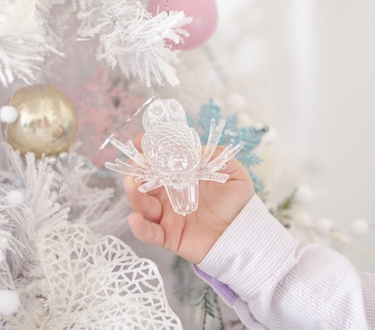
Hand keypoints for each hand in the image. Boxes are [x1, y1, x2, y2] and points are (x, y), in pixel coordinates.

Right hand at [123, 135, 254, 263]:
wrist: (243, 233)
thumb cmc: (237, 203)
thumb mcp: (234, 174)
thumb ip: (217, 157)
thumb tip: (195, 149)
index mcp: (181, 176)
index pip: (160, 160)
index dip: (149, 149)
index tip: (141, 140)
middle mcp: (169, 193)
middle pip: (144, 180)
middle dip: (136, 170)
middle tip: (135, 162)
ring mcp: (166, 215)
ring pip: (142, 204)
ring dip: (133, 194)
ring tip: (130, 184)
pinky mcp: (168, 236)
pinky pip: (149, 233)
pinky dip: (139, 228)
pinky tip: (134, 219)